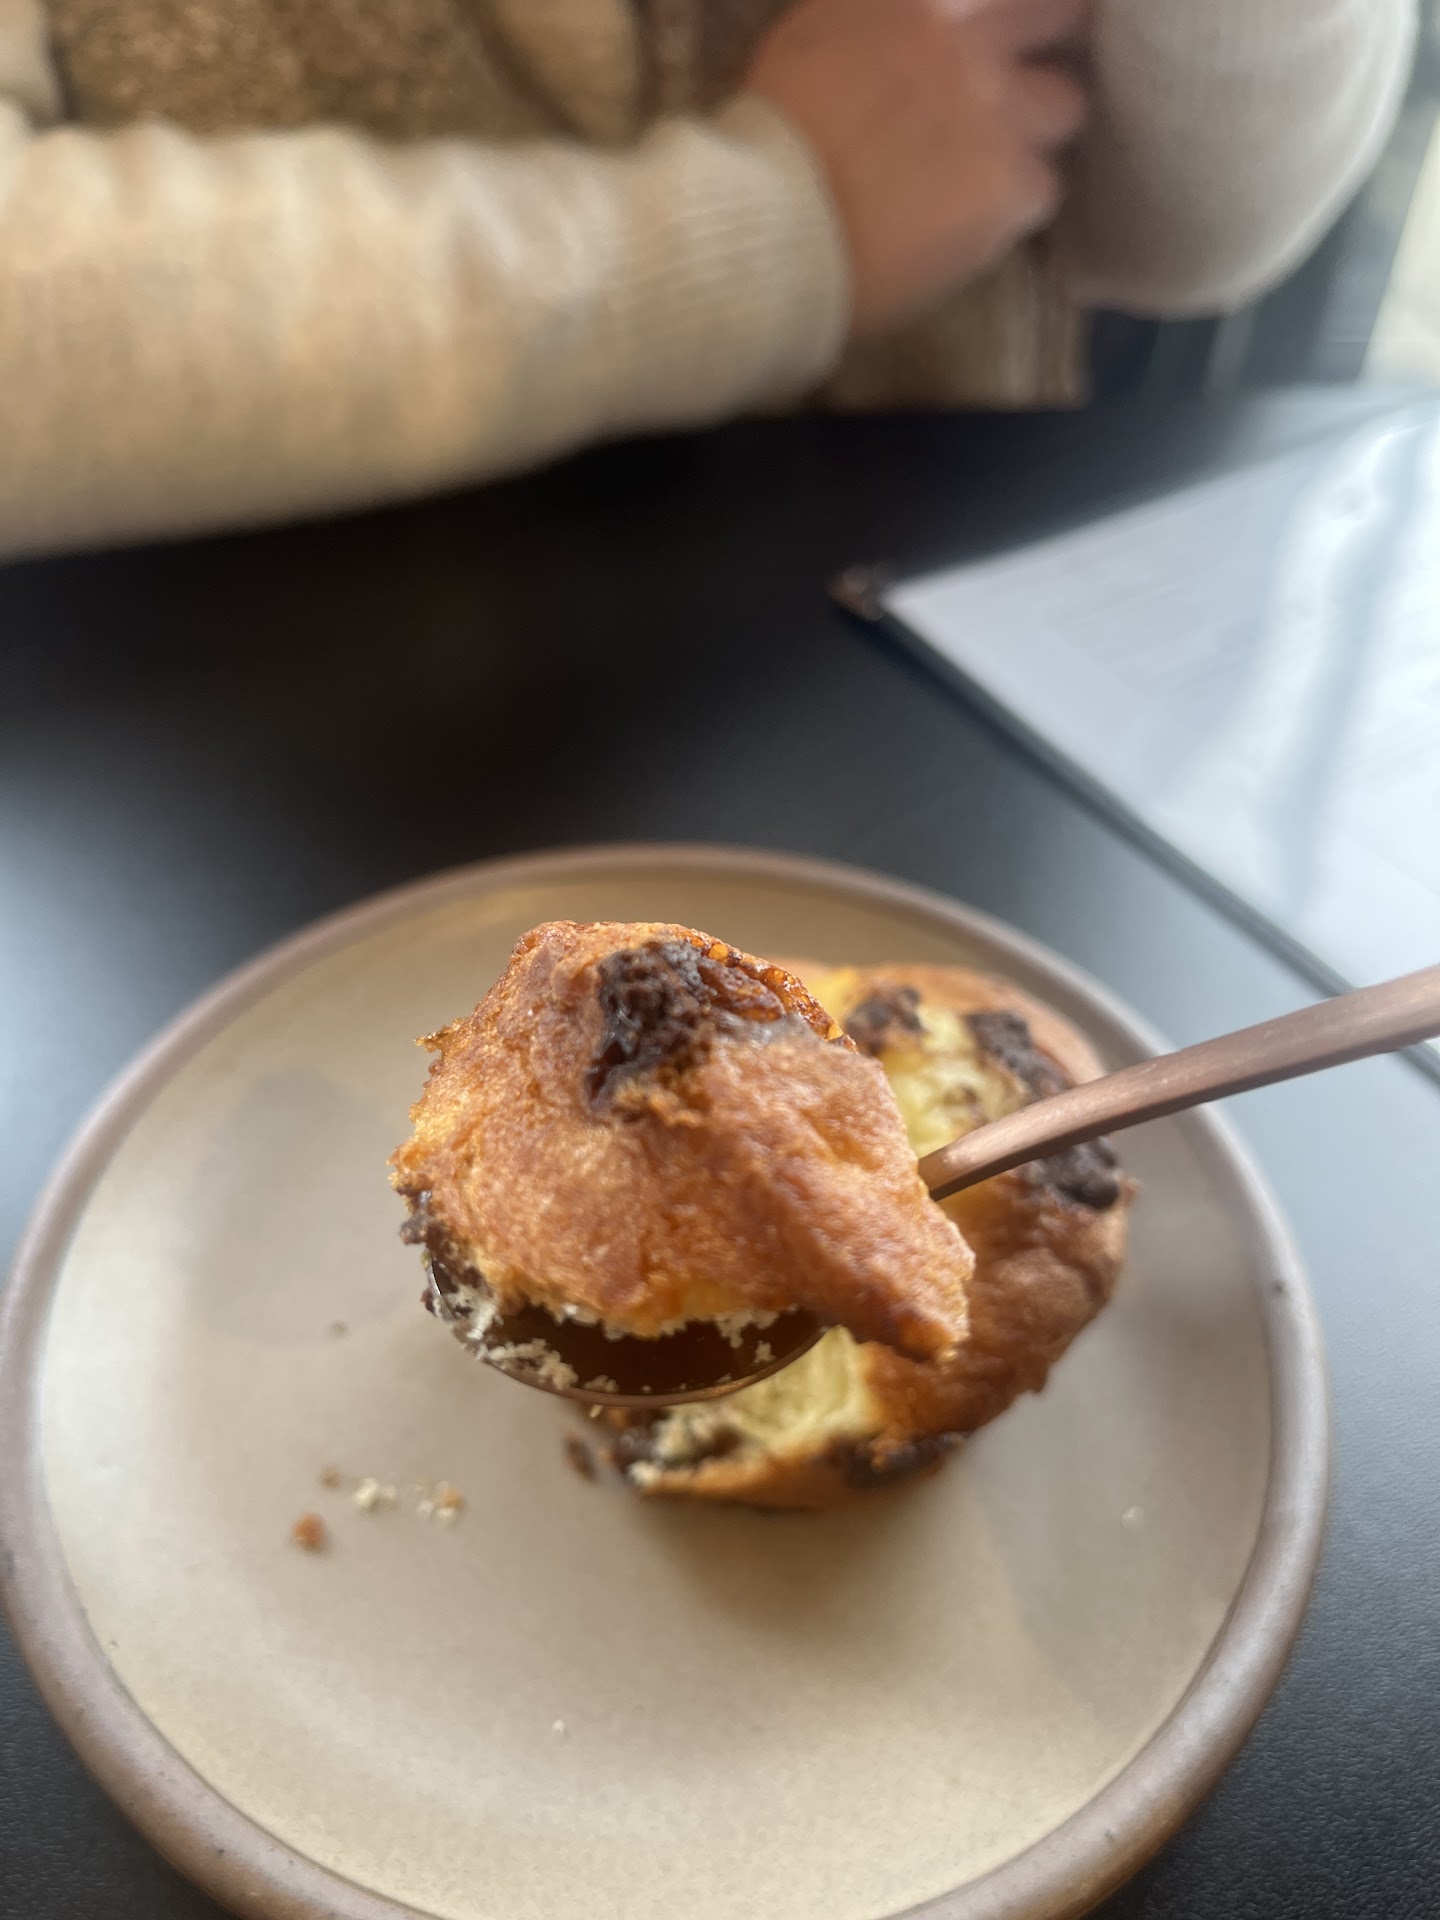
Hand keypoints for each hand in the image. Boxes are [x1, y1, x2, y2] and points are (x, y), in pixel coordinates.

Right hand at [747, 0, 1088, 336]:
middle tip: (1030, 82)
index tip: (1021, 22)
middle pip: (1064, 14)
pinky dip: (1012, 205)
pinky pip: (1042, 189)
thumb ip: (881, 12)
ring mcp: (1000, 108)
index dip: (1025, 7)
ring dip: (1033, 132)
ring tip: (989, 169)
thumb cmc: (770, 134)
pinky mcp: (1010, 185)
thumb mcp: (819, 28)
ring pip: (1063, 107)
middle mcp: (974, 29)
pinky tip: (969, 224)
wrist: (768, 226)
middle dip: (1054, 43)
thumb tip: (916, 19)